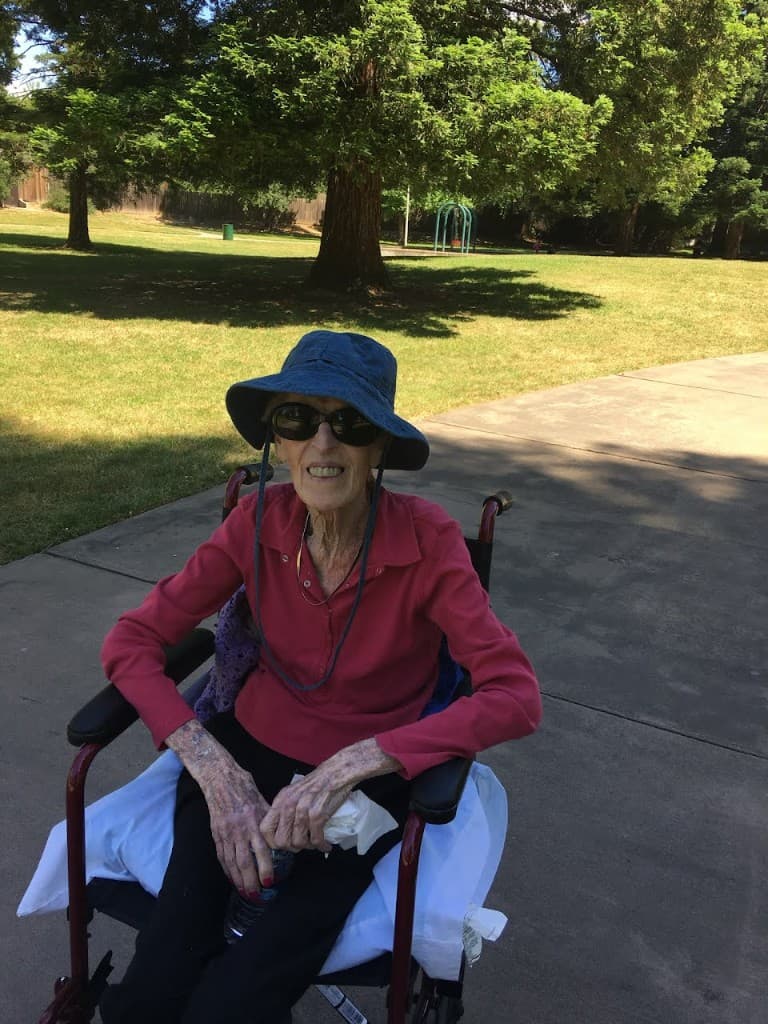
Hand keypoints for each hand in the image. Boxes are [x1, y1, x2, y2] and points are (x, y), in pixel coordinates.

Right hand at [164, 720, 272, 893]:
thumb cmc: (246, 789)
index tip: (270, 881)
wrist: (221, 779)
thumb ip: (270, 821)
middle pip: (244, 861)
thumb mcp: (263, 802)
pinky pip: (222, 856)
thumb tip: (282, 836)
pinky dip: (227, 870)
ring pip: (231, 862)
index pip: (260, 849)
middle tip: (257, 896)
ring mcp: (225, 832)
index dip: (265, 867)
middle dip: (250, 881)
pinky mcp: (216, 833)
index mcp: (253, 820)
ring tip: (245, 893)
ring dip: (238, 880)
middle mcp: (238, 829)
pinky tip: (233, 879)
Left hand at [260, 738, 403, 852]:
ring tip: (315, 844)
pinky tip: (325, 845)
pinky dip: (321, 845)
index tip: (284, 844)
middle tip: (302, 845)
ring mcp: (303, 809)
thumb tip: (281, 834)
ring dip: (308, 847)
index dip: (272, 842)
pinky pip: (316, 839)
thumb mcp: (294, 793)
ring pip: (298, 842)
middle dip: (292, 848)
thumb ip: (285, 811)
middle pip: (281, 841)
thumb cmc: (317, 784)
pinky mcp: (318, 813)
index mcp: (280, 800)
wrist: (337, 772)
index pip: (265, 829)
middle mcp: (288, 805)